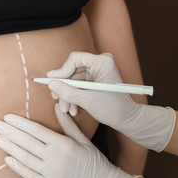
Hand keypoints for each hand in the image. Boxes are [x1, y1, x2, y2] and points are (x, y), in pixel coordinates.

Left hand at [0, 104, 140, 177]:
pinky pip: (29, 175)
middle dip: (9, 132)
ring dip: (9, 147)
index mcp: (63, 144)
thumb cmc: (94, 161)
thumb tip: (56, 107)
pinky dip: (17, 166)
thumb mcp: (83, 139)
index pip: (36, 130)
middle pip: (26, 142)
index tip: (7, 117)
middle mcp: (54, 158)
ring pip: (24, 158)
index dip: (20, 123)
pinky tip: (7, 158)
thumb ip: (67, 124)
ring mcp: (50, 174)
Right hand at [47, 51, 175, 151]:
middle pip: (71, 69)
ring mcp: (96, 71)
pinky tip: (72, 108)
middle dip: (63, 87)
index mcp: (103, 62)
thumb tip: (51, 84)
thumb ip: (68, 92)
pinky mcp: (93, 79)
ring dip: (67, 95)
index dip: (61, 70)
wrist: (126, 118)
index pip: (75, 58)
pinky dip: (72, 96)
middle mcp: (99, 63)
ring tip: (65, 109)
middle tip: (56, 99)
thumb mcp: (88, 101)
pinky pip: (77, 84)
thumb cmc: (113, 108)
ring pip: (72, 79)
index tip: (52, 83)